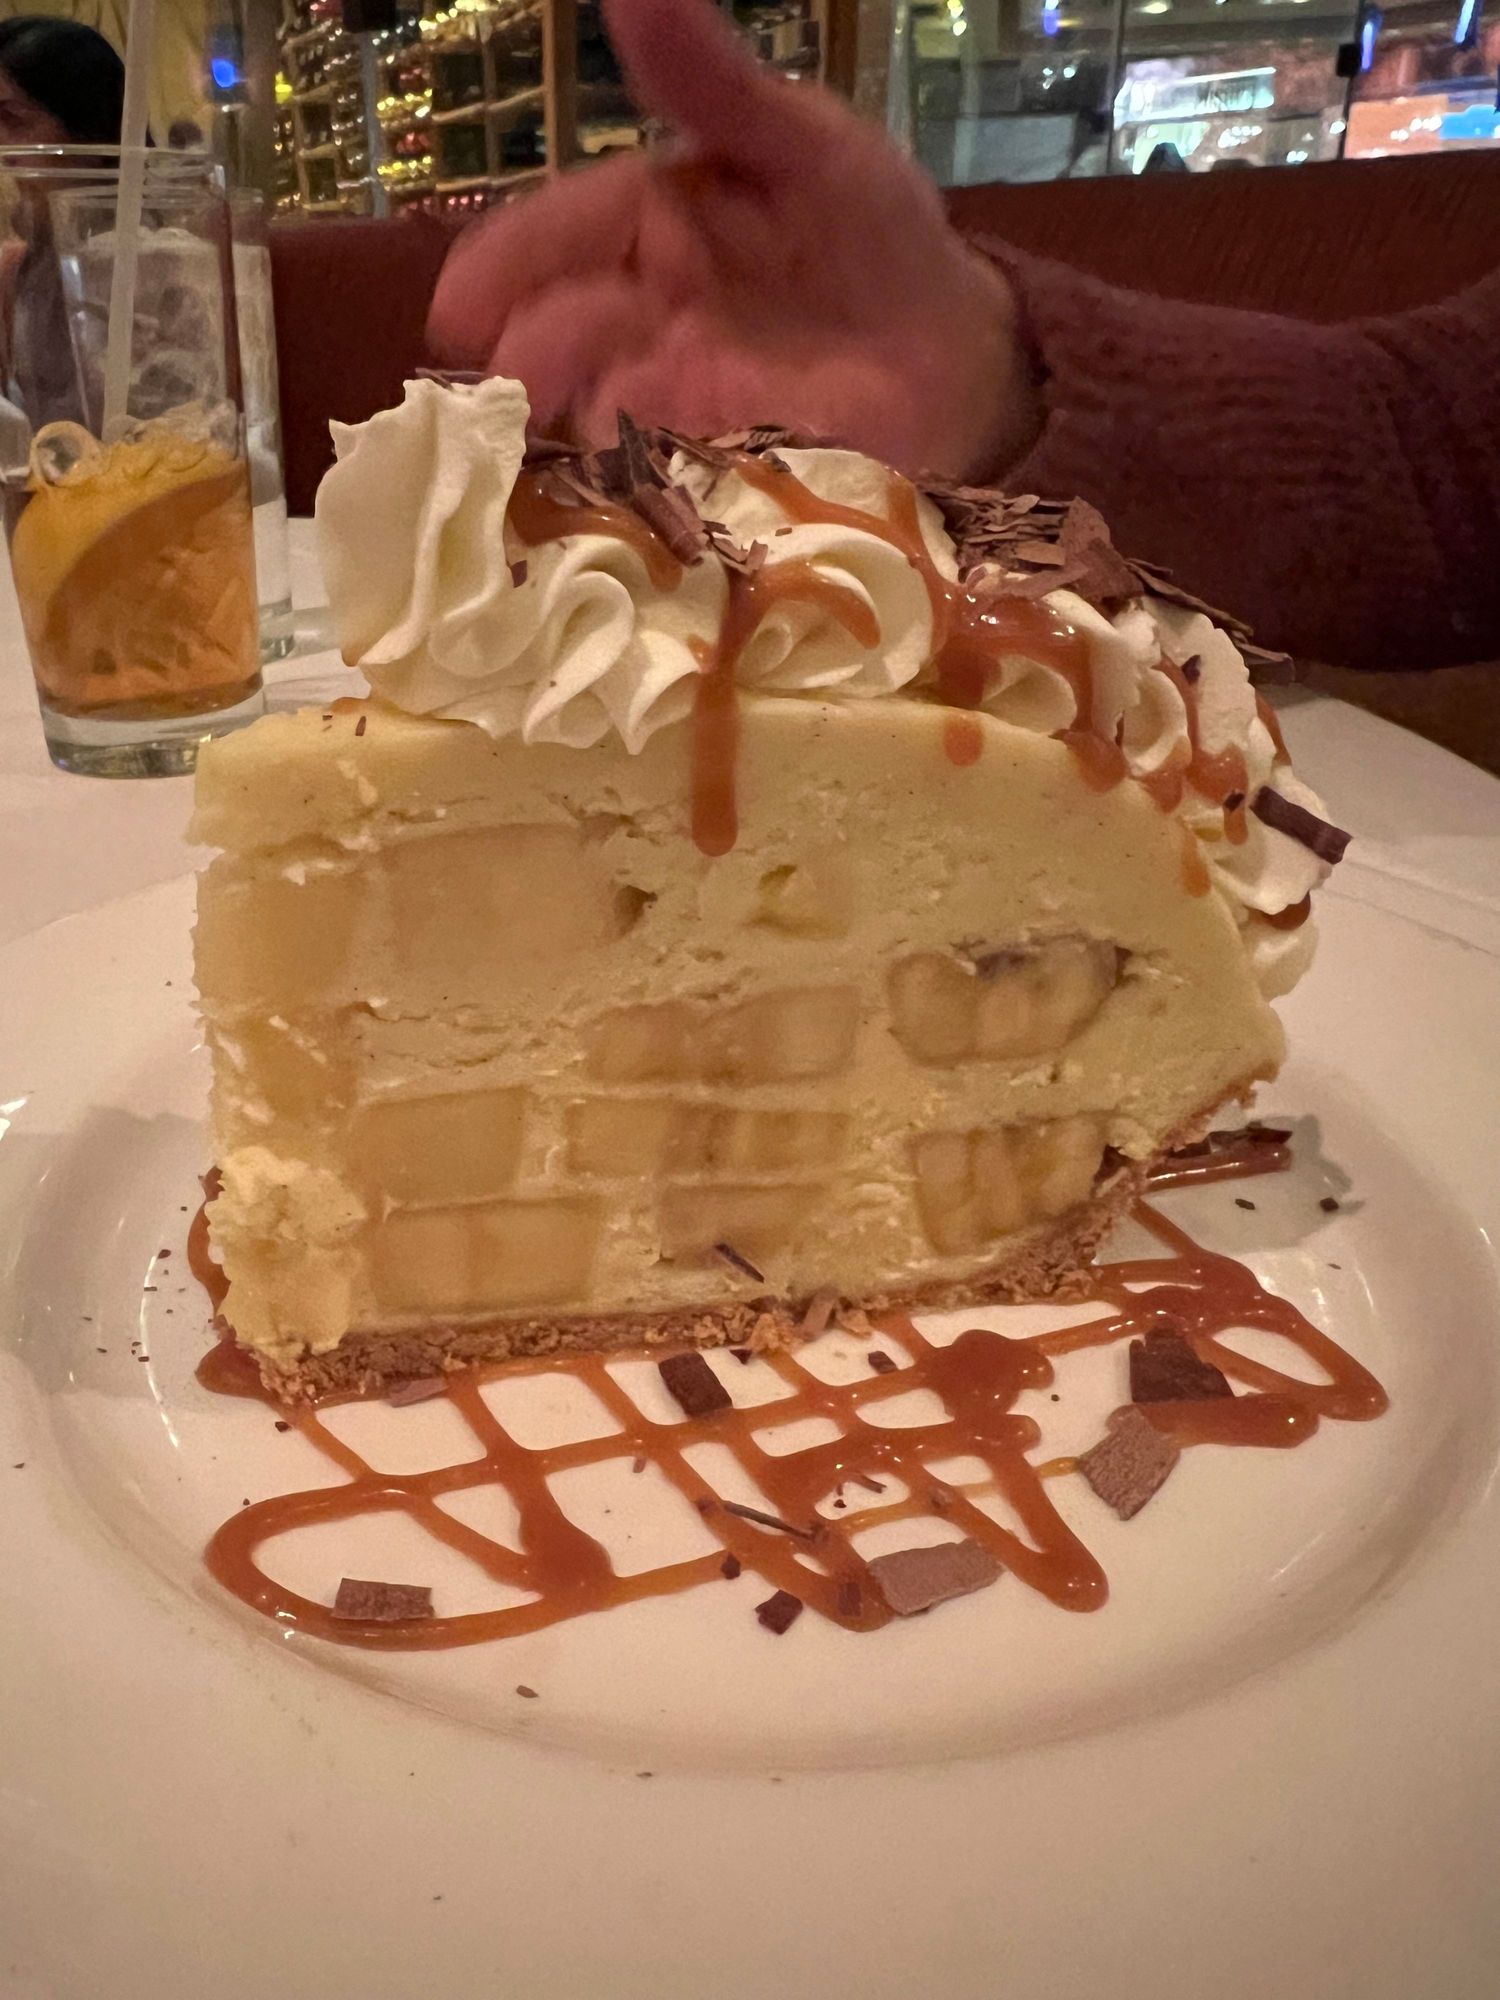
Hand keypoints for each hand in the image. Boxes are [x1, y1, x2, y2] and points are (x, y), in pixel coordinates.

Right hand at [427, 0, 1039, 479]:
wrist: (959, 356)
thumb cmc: (877, 240)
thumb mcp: (806, 142)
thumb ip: (715, 81)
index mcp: (646, 224)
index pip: (554, 238)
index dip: (501, 269)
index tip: (461, 306)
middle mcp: (638, 316)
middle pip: (552, 334)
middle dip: (519, 358)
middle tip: (501, 381)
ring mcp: (667, 401)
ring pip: (582, 413)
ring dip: (554, 428)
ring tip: (539, 434)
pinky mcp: (705, 472)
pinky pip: (642, 483)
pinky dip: (612, 489)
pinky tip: (597, 493)